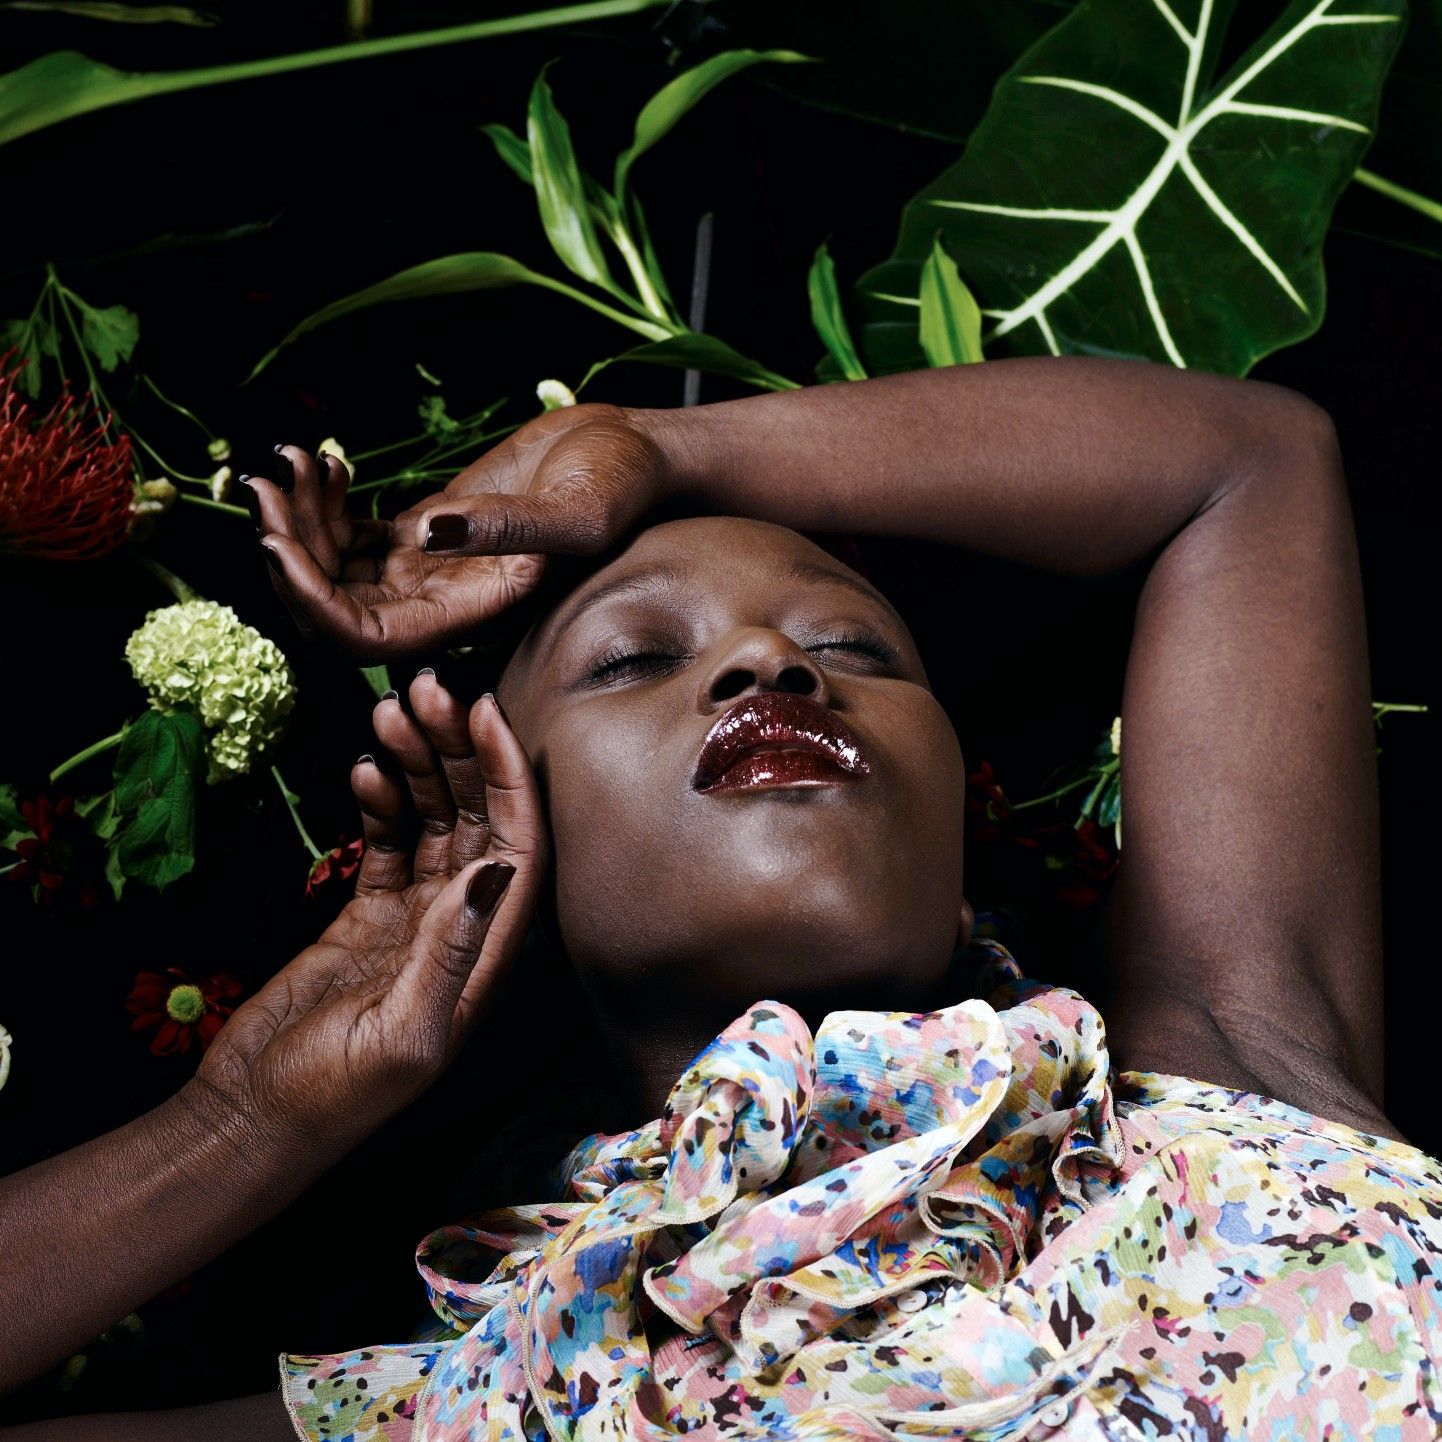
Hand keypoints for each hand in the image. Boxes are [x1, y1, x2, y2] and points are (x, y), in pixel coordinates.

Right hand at [192, 672, 546, 1152]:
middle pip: (480, 818)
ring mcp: (417, 918)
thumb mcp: (403, 1036)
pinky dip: (382, 800)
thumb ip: (452, 953)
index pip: (521, 846)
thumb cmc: (333, 1098)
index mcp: (490, 958)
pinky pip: (390, 840)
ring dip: (419, 763)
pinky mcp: (370, 914)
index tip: (482, 712)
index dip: (508, 775)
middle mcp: (466, 929)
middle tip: (426, 688)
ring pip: (434, 819)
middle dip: (460, 749)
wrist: (254, 1118)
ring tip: (388, 710)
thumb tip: (497, 868)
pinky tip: (366, 764)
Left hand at [247, 404, 666, 660]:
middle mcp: (442, 605)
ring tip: (289, 460)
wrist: (635, 453)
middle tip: (264, 485)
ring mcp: (427, 569)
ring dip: (296, 520)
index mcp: (474, 614)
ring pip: (332, 569)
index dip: (311, 603)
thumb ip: (511, 528)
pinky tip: (324, 460)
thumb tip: (428, 533)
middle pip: (332, 607)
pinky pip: (348, 536)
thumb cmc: (623, 486)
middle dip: (286, 553)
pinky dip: (322, 502)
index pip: (368, 641)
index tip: (274, 543)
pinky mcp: (423, 531)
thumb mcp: (579, 510)